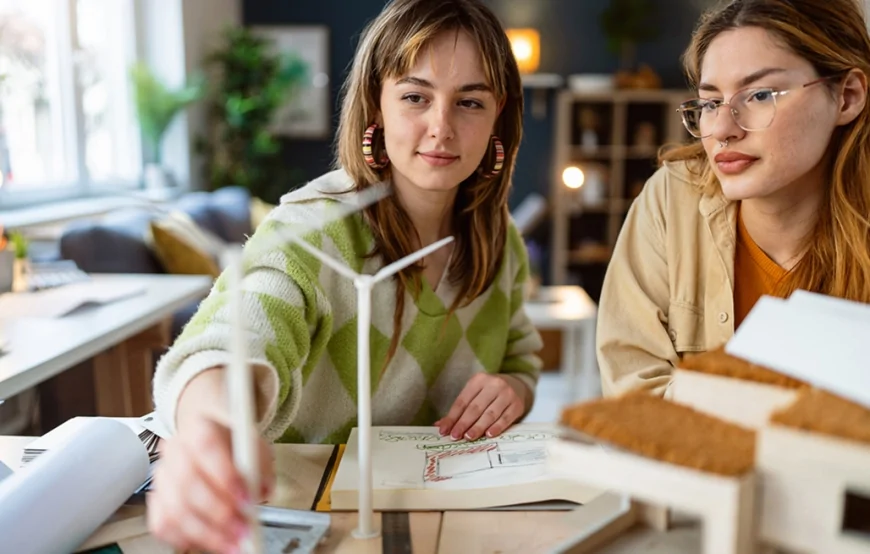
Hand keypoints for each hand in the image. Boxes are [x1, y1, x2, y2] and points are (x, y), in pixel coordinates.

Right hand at [147, 413, 274, 553]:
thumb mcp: (254, 449)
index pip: (205, 446)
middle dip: (218, 512)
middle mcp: (174, 450)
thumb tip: (261, 490)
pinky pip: (164, 526)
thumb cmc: (233, 449)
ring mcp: (161, 477)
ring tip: (233, 542)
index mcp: (199, 428)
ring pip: (175, 510)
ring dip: (207, 533)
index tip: (246, 498)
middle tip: (242, 528)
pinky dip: (188, 539)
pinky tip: (211, 541)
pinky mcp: (157, 502)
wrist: (210, 448)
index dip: (224, 474)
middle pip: (187, 482)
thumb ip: (260, 467)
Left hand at [435, 373, 528, 440]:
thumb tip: (440, 425)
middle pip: (475, 407)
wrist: (517, 385)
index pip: (462, 401)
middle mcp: (494, 384)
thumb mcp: (475, 394)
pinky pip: (506, 418)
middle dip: (463, 423)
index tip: (444, 430)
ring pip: (490, 414)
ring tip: (468, 437)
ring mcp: (507, 394)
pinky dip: (497, 427)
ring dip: (478, 427)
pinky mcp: (517, 405)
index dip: (452, 417)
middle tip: (455, 436)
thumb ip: (460, 409)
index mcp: (478, 380)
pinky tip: (488, 435)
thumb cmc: (490, 393)